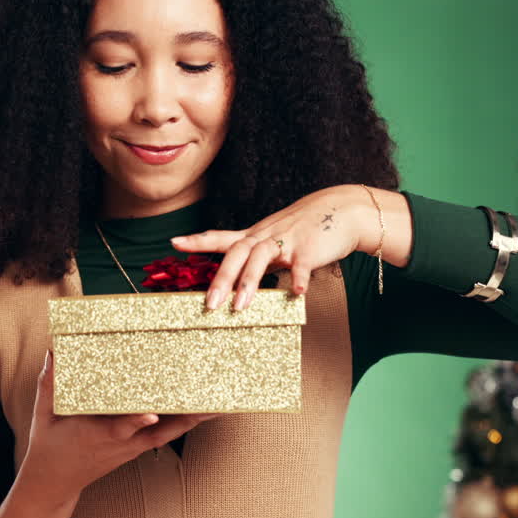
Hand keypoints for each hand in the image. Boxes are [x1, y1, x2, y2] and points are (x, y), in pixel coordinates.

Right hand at [17, 351, 222, 502]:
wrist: (54, 484)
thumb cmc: (49, 445)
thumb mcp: (44, 415)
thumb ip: (49, 383)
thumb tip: (53, 351)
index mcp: (97, 433)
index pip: (121, 427)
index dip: (136, 420)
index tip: (151, 413)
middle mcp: (122, 442)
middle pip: (159, 430)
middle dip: (185, 415)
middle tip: (209, 400)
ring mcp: (132, 447)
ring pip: (169, 433)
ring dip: (194, 418)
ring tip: (220, 403)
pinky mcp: (137, 448)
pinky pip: (166, 434)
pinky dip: (185, 422)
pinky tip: (204, 411)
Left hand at [170, 184, 406, 309]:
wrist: (342, 210)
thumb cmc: (305, 228)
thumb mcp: (274, 238)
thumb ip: (256, 255)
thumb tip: (236, 279)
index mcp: (256, 236)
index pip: (221, 238)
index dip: (198, 240)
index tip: (175, 243)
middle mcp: (266, 236)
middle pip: (237, 253)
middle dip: (221, 279)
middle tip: (209, 305)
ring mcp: (288, 240)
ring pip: (262, 257)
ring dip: (249, 282)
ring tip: (239, 307)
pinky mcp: (310, 248)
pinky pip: (302, 265)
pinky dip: (299, 278)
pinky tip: (298, 293)